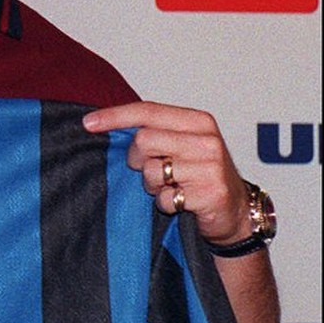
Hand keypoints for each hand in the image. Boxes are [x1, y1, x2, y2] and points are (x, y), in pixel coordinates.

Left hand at [85, 101, 251, 244]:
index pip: (147, 111)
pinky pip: (166, 198)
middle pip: (143, 141)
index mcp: (198, 121)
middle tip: (155, 170)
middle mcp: (207, 140)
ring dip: (153, 185)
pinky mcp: (211, 194)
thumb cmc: (200, 174)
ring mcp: (211, 167)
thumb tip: (103, 124)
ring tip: (172, 186)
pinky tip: (182, 202)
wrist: (235, 211)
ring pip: (152, 171)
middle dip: (138, 160)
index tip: (88, 123)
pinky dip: (166, 203)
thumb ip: (152, 131)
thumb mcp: (180, 144)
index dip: (114, 116)